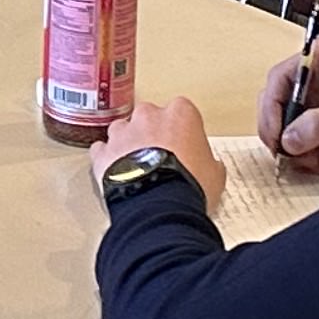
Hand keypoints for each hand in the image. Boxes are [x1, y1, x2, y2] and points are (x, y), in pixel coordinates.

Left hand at [95, 96, 224, 215]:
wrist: (159, 206)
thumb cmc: (189, 186)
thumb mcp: (215, 174)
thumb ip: (210, 161)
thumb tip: (211, 165)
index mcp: (180, 113)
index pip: (181, 111)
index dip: (181, 130)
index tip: (183, 144)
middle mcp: (148, 115)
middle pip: (148, 117)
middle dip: (152, 133)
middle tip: (160, 156)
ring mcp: (122, 132)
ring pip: (122, 131)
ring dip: (128, 145)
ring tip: (137, 168)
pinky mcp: (103, 152)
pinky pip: (103, 151)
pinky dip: (108, 160)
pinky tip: (117, 173)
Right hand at [272, 46, 318, 174]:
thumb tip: (288, 138)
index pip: (280, 78)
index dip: (271, 106)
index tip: (274, 133)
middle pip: (280, 106)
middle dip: (285, 133)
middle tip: (288, 153)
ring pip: (290, 131)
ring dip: (301, 151)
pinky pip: (306, 147)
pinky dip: (314, 159)